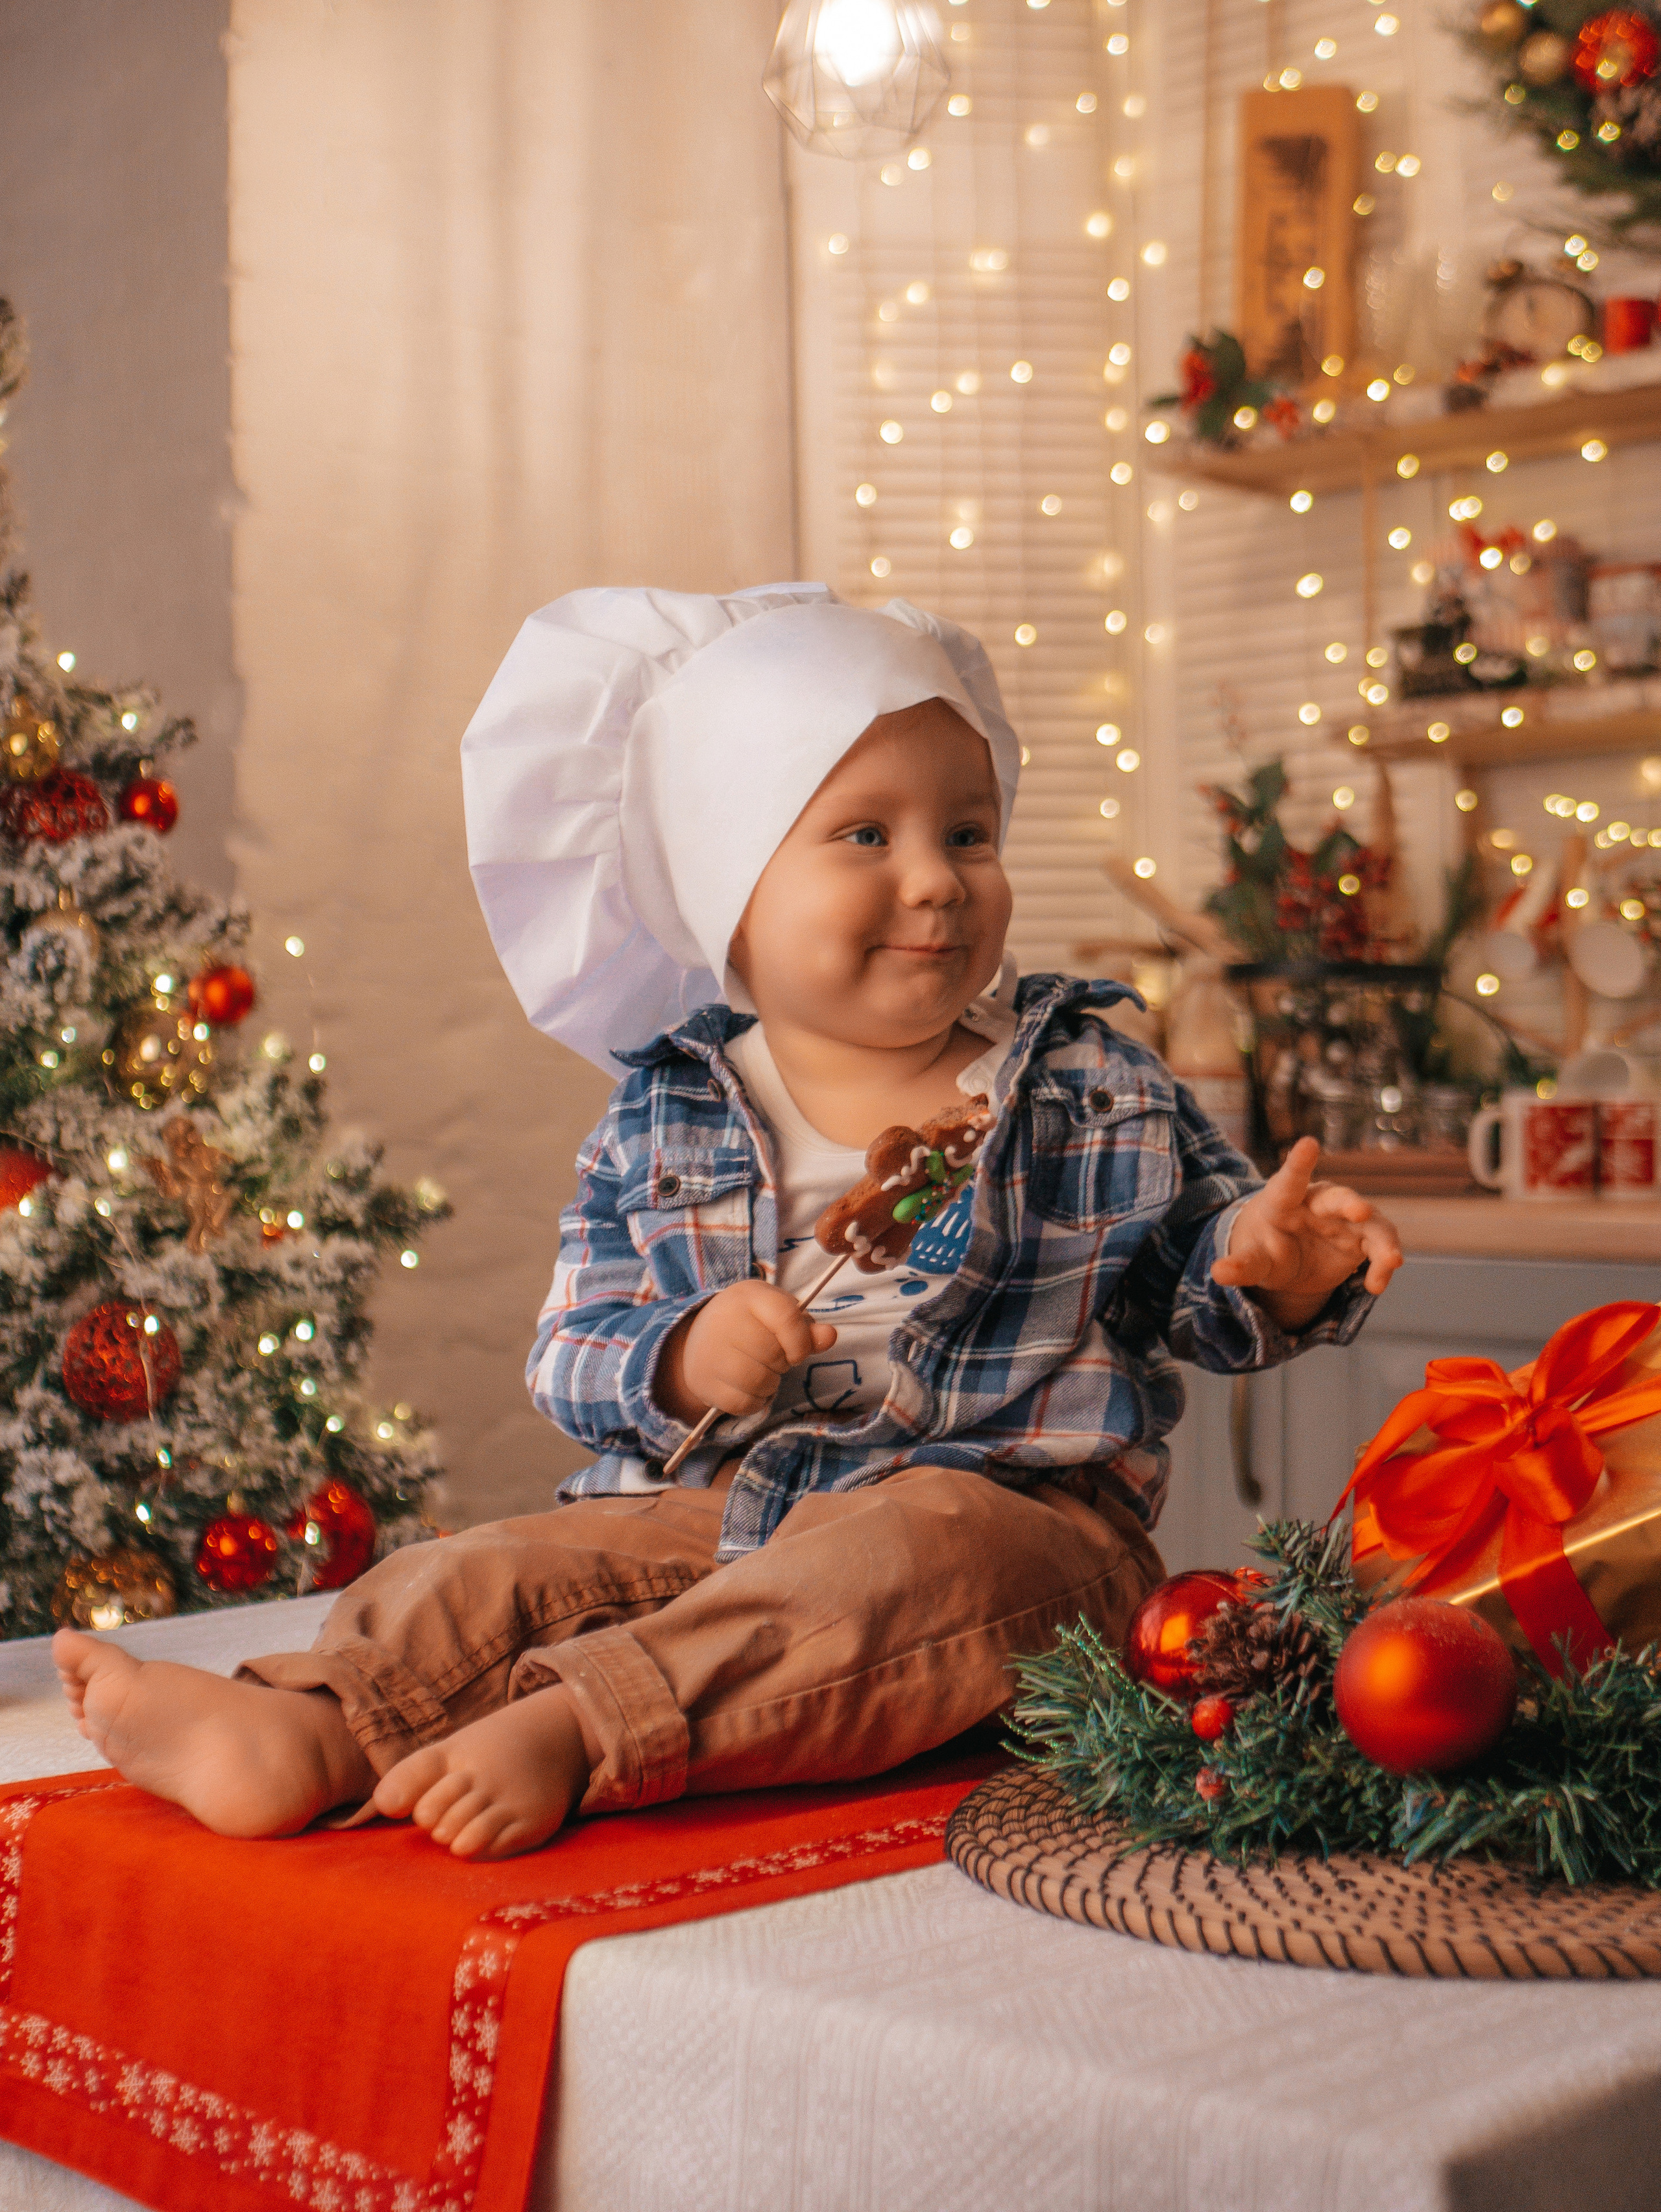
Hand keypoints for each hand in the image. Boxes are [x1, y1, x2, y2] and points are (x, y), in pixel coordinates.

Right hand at [655, 1279, 836, 1423]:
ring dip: (769, 1384)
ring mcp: (710, 1351)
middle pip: (774, 1354)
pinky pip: (744, 1403)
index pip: (786, 1317)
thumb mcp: (778, 1316)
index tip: (796, 1352)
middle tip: (768, 1358)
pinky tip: (746, 1387)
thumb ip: (807, 1329)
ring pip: (760, 1382)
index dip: (800, 1341)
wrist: (700, 1341)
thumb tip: (830, 1336)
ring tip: (758, 1371)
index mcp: (749, 1296)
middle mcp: (726, 1319)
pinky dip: (754, 1402)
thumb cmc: (751, 1326)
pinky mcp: (703, 1381)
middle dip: (781, 1363)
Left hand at [1210, 1136, 1401, 1331]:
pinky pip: (1380, 1246)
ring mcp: (1345, 1219)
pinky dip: (1383, 1263)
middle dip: (1349, 1203)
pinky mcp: (1363, 1239)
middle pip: (1337, 1198)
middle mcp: (1319, 1203)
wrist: (1286, 1258)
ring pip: (1371, 1224)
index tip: (1308, 1143)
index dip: (1299, 1163)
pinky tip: (1377, 1285)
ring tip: (1390, 1262)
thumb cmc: (1263, 1247)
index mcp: (1283, 1200)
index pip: (1289, 1180)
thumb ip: (1241, 1265)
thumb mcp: (1252, 1258)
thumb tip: (1218, 1273)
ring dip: (1382, 1241)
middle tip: (1359, 1211)